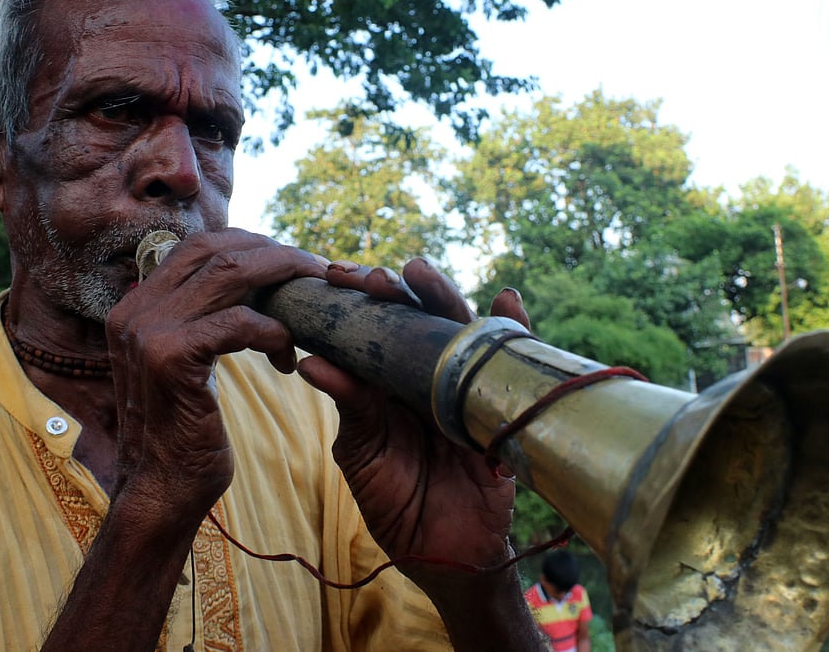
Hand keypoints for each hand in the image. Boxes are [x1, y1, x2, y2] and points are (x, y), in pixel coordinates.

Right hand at [103, 229, 327, 524]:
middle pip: (216, 249)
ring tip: (312, 307)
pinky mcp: (171, 359)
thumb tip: (253, 284)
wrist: (161, 489)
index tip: (292, 263)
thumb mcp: (187, 363)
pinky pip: (238, 322)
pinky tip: (287, 356)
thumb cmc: (186, 431)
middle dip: (274, 255)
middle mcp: (134, 310)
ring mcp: (147, 332)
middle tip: (314, 273)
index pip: (199, 246)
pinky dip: (273, 331)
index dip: (252, 245)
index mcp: (137, 306)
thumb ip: (203, 321)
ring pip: (230, 274)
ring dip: (282, 283)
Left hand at [297, 258, 529, 583]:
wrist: (441, 554)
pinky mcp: (501, 405)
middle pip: (418, 319)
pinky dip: (515, 328)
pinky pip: (512, 361)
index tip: (335, 278)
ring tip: (420, 273)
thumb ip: (349, 405)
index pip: (377, 328)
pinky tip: (507, 301)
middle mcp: (429, 375)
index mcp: (390, 381)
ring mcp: (467, 386)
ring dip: (443, 297)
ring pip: (460, 329)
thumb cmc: (396, 500)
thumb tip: (313, 361)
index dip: (361, 301)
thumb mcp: (362, 452)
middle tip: (374, 277)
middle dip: (398, 292)